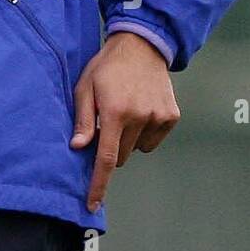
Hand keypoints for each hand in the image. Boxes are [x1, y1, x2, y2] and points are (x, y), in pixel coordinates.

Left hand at [69, 31, 179, 212]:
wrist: (141, 46)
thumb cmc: (106, 67)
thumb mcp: (85, 86)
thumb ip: (83, 118)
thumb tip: (78, 147)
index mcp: (114, 111)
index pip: (105, 158)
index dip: (98, 184)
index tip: (92, 204)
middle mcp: (139, 117)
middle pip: (121, 155)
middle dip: (110, 147)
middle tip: (106, 121)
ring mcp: (158, 117)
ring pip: (137, 148)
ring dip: (128, 138)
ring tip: (125, 109)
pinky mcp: (171, 116)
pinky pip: (153, 140)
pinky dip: (144, 132)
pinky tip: (140, 109)